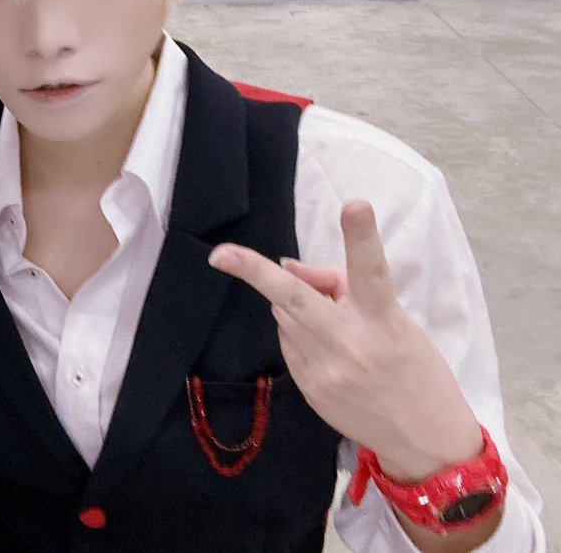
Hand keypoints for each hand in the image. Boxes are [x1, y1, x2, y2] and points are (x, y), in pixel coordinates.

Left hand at [208, 200, 482, 482]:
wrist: (423, 438)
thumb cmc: (413, 366)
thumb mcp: (394, 320)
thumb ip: (345, 289)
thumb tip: (290, 267)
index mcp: (382, 319)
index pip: (370, 270)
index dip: (361, 236)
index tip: (354, 204)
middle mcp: (350, 343)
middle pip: (294, 297)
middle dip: (254, 271)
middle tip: (220, 254)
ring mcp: (325, 371)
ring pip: (285, 316)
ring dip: (296, 307)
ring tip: (334, 326)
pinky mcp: (309, 389)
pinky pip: (289, 344)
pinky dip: (299, 336)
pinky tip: (330, 353)